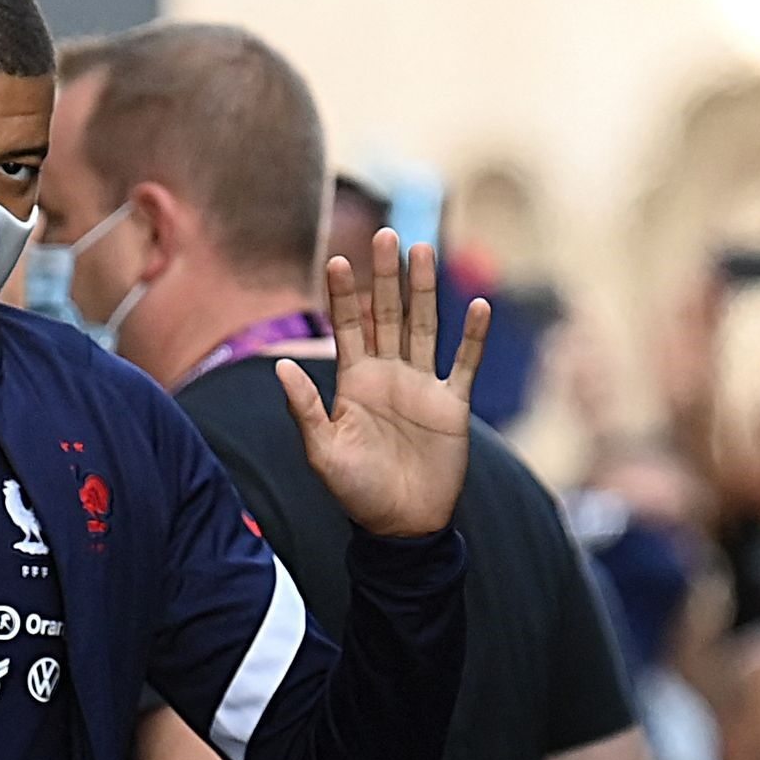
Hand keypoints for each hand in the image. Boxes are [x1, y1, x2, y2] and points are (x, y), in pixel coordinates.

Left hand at [278, 229, 489, 536]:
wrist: (399, 526)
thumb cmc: (355, 492)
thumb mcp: (322, 451)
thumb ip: (305, 407)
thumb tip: (280, 364)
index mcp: (354, 382)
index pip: (347, 327)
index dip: (342, 295)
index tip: (337, 260)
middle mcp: (388, 376)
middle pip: (388, 315)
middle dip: (386, 277)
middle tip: (385, 233)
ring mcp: (422, 387)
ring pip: (425, 328)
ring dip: (425, 291)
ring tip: (424, 250)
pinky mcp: (452, 407)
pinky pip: (464, 365)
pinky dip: (473, 339)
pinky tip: (479, 306)